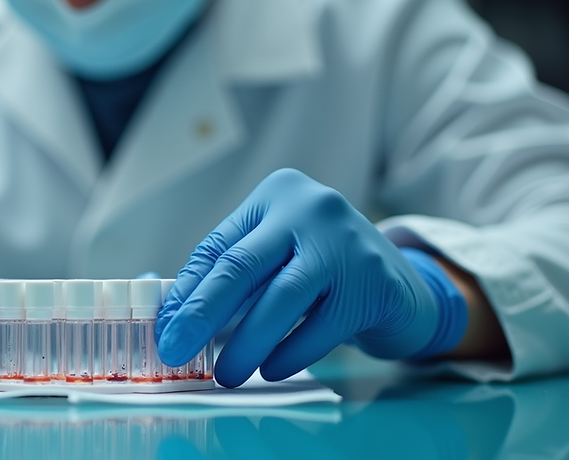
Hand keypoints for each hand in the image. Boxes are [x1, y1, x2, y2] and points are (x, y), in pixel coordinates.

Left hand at [155, 169, 466, 386]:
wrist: (403, 285)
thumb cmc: (322, 273)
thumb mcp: (277, 258)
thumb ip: (231, 277)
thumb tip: (172, 316)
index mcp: (277, 195)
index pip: (218, 247)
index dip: (187, 292)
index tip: (165, 329)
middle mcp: (311, 208)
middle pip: (241, 265)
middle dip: (202, 313)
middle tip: (176, 350)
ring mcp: (346, 241)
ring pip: (280, 297)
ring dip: (246, 342)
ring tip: (227, 373)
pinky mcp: (374, 280)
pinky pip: (320, 325)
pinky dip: (291, 353)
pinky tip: (272, 369)